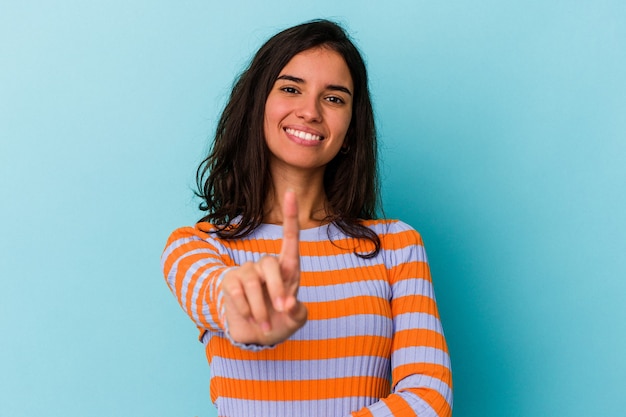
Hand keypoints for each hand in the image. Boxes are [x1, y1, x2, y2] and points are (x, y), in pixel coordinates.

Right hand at [221, 190, 307, 345]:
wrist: (254, 335)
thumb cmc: (280, 322)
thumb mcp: (294, 321)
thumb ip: (297, 313)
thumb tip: (290, 305)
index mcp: (288, 269)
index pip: (290, 238)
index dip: (290, 216)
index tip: (291, 193)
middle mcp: (267, 266)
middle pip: (270, 264)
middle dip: (276, 288)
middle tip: (282, 310)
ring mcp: (246, 271)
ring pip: (251, 281)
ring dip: (260, 307)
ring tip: (265, 325)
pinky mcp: (230, 282)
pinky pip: (236, 290)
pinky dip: (246, 309)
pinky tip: (250, 318)